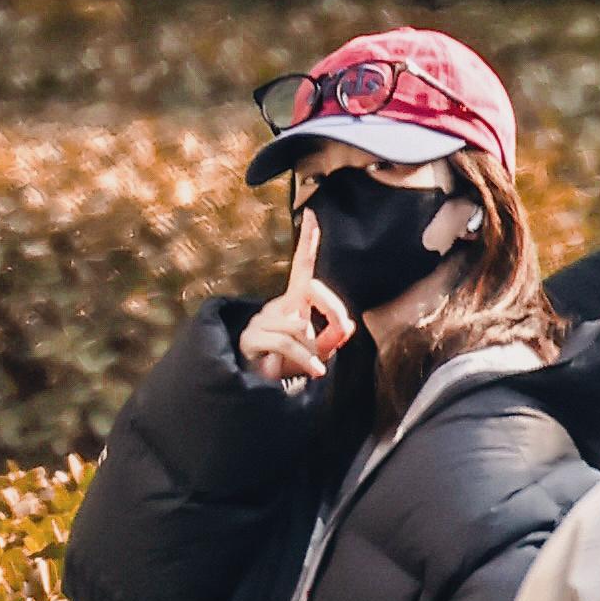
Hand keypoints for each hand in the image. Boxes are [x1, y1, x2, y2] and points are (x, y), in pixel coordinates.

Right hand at [239, 211, 355, 382]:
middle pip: (310, 290)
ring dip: (312, 351)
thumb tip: (347, 324)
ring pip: (300, 326)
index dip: (307, 242)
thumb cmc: (287, 364)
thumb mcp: (317, 350)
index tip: (312, 215)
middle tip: (338, 332)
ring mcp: (262, 319)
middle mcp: (277, 305)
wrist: (257, 386)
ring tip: (310, 365)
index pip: (301, 267)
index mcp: (292, 302)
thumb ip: (332, 336)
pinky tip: (315, 372)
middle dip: (331, 310)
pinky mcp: (252, 337)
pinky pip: (287, 343)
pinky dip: (306, 360)